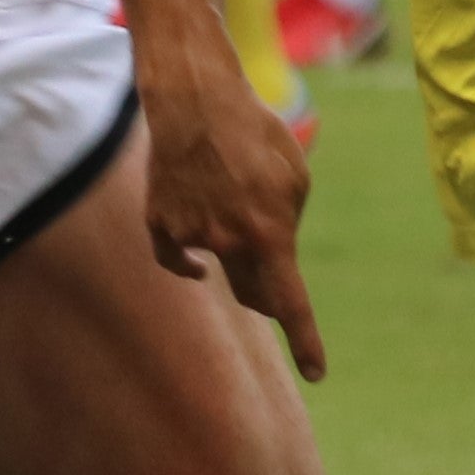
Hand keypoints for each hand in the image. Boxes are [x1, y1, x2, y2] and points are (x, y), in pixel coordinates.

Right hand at [138, 53, 329, 378]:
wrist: (195, 100)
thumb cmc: (255, 135)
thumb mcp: (295, 179)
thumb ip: (288, 226)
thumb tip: (270, 257)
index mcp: (270, 234)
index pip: (291, 304)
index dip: (305, 342)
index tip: (316, 374)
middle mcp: (228, 243)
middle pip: (254, 295)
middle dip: (267, 292)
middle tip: (265, 253)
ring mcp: (189, 236)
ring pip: (218, 269)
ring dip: (230, 249)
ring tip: (228, 195)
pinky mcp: (159, 224)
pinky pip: (178, 257)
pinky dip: (190, 255)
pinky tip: (196, 243)